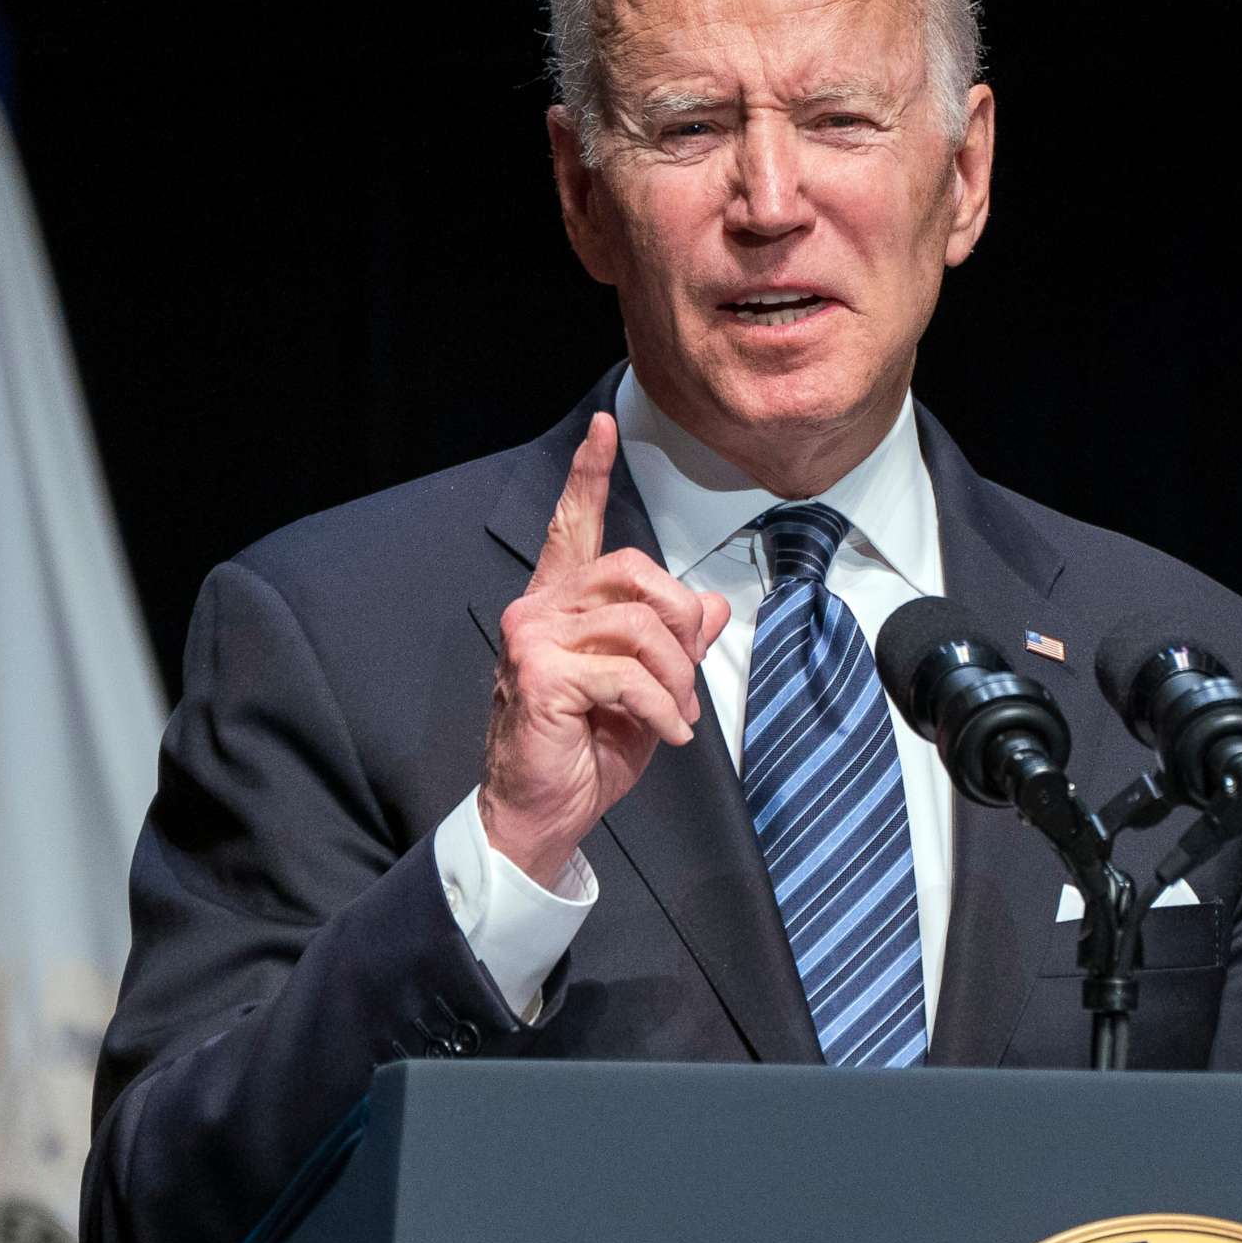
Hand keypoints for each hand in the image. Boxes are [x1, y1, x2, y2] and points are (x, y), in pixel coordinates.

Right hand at [479, 412, 730, 883]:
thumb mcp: (647, 691)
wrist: (542, 814)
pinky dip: (662, 708)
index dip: (588, 476)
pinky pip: (628, 673)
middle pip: (633, 570)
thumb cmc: (585, 753)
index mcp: (560, 605)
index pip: (572, 527)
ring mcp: (532, 638)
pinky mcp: (541, 674)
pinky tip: (665, 736)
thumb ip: (673, 643)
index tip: (603, 427)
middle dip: (679, 622)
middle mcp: (539, 609)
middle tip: (686, 679)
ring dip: (674, 677)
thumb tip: (708, 602)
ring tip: (675, 714)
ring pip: (637, 624)